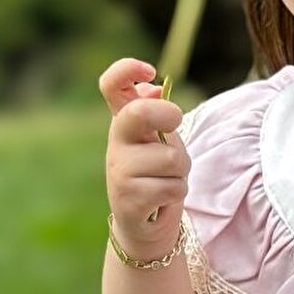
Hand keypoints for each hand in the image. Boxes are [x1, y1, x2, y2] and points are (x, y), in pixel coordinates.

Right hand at [99, 57, 188, 256]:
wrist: (146, 224)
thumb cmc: (156, 174)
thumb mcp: (158, 138)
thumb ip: (156, 111)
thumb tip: (153, 89)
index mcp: (123, 121)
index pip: (111, 85)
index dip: (127, 69)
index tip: (150, 69)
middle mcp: (116, 142)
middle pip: (139, 113)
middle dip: (167, 116)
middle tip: (174, 126)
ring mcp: (119, 171)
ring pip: (171, 158)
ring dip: (181, 170)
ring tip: (167, 179)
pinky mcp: (129, 200)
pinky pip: (172, 186)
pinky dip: (176, 192)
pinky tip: (162, 199)